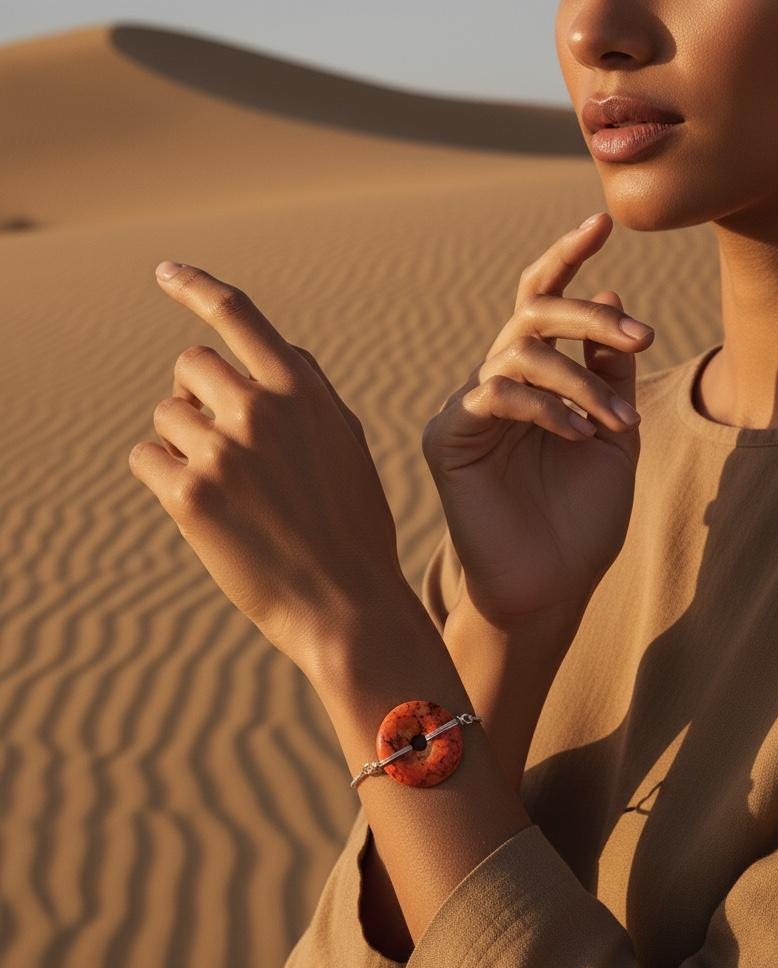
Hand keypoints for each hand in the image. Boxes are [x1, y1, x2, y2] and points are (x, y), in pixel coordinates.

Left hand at [128, 261, 407, 671]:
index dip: (195, 287)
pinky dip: (161, 478)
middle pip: (190, 366)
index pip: (237, 316)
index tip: (164, 272)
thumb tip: (271, 353)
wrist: (346, 606)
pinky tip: (198, 508)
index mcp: (301, 391)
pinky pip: (146, 458)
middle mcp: (260, 410)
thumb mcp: (348, 447)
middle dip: (197, 396)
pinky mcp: (190, 496)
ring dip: (183, 444)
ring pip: (166, 416)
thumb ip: (309, 394)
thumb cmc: (353, 530)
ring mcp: (222, 451)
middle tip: (223, 445)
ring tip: (224, 490)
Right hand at [420, 212, 652, 627]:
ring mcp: (468, 410)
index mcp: (534, 380)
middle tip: (640, 338)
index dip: (566, 259)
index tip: (600, 222)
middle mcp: (496, 385)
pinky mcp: (447, 438)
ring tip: (615, 425)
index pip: (541, 303)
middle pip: (530, 314)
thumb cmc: (581, 519)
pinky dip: (544, 406)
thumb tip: (610, 295)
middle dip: (586, 314)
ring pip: (518, 352)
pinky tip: (577, 435)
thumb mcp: (615, 434)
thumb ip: (611, 372)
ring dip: (579, 379)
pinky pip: (494, 393)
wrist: (550, 587)